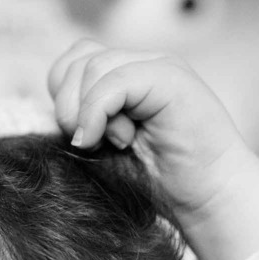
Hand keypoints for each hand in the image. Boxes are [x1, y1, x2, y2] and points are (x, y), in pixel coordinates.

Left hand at [47, 40, 258, 259]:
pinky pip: (113, 80)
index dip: (63, 97)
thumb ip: (82, 124)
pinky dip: (98, 112)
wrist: (210, 200)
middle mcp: (145, 67)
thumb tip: (48, 116)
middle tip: (89, 141)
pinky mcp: (171, 79)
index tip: (79, 138)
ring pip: (93, 66)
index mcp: (129, 80)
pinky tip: (111, 140)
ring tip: (112, 143)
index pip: (74, 64)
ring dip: (87, 111)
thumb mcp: (106, 151)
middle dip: (68, 103)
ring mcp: (160, 69)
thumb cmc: (161, 186)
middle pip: (78, 59)